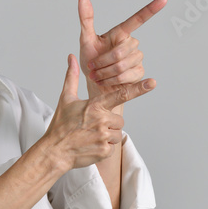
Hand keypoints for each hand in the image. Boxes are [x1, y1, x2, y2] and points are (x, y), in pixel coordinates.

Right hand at [45, 54, 155, 168]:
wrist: (55, 151)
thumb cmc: (61, 125)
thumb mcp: (66, 99)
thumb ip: (72, 77)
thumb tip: (71, 57)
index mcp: (95, 106)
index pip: (121, 95)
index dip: (138, 89)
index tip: (152, 82)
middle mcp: (102, 120)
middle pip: (120, 120)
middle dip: (110, 123)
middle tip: (92, 126)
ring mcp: (103, 136)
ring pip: (117, 134)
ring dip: (108, 136)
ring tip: (91, 136)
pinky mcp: (104, 151)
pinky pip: (112, 147)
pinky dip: (104, 147)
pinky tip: (91, 145)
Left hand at [78, 0, 165, 101]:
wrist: (95, 83)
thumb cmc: (91, 60)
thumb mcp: (86, 39)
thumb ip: (86, 19)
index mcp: (121, 33)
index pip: (137, 20)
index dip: (151, 9)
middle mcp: (131, 44)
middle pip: (120, 52)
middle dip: (102, 62)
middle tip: (92, 67)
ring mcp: (137, 58)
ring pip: (121, 65)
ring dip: (105, 73)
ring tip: (98, 75)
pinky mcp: (139, 72)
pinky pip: (126, 76)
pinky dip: (112, 81)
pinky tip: (108, 81)